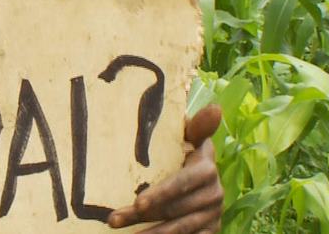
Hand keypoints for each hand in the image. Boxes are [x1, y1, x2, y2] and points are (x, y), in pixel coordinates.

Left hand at [108, 104, 222, 232]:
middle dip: (141, 216)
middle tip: (113, 220)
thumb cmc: (185, 153)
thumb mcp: (191, 138)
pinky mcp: (210, 232)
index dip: (161, 194)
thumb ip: (198, 126)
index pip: (182, 183)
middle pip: (174, 209)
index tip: (138, 203)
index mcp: (206, 168)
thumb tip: (215, 107)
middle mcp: (214, 194)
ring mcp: (213, 216)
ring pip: (179, 229)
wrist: (202, 181)